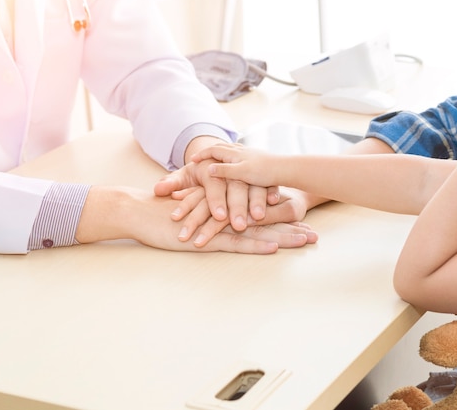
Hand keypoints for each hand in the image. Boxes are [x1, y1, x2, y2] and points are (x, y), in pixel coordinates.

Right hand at [77, 187, 316, 253]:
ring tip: (305, 240)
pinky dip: (254, 245)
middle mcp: (228, 213)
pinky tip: (272, 247)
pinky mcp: (207, 236)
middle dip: (292, 228)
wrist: (140, 210)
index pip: (260, 214)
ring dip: (282, 236)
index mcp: (227, 209)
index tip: (305, 224)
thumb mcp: (195, 215)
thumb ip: (211, 216)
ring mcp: (219, 224)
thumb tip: (225, 222)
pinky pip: (235, 242)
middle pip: (266, 222)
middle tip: (316, 235)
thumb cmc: (166, 215)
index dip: (282, 219)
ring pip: (257, 230)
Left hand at [154, 159, 279, 231]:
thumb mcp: (185, 175)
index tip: (220, 216)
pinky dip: (271, 191)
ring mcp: (245, 172)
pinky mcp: (257, 176)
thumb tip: (158, 190)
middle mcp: (228, 169)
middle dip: (238, 208)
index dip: (216, 201)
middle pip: (234, 189)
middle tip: (240, 226)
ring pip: (252, 187)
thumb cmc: (199, 170)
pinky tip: (276, 201)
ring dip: (256, 202)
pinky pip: (266, 184)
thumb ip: (173, 182)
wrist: (218, 154)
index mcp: (210, 169)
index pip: (213, 186)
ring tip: (259, 217)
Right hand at [193, 143, 282, 187]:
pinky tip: (234, 161)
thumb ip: (225, 171)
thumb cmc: (264, 172)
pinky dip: (231, 156)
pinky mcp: (257, 158)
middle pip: (221, 147)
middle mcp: (241, 151)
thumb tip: (208, 169)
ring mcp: (250, 153)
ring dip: (219, 152)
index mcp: (234, 153)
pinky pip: (239, 154)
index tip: (192, 160)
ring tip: (213, 158)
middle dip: (208, 152)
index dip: (202, 155)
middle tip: (199, 157)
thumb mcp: (241, 173)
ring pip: (230, 149)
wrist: (285, 169)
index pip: (213, 150)